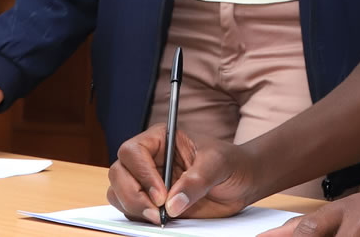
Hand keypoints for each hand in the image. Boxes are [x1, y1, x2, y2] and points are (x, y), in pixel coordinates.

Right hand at [107, 124, 259, 224]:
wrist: (241, 183)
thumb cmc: (231, 164)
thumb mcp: (218, 165)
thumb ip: (197, 181)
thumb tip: (172, 204)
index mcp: (160, 139)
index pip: (133, 151)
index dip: (142, 173)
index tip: (161, 194)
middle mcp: (148, 159)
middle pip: (119, 173)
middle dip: (133, 195)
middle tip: (157, 212)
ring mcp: (146, 181)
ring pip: (118, 192)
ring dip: (133, 208)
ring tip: (159, 217)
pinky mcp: (150, 202)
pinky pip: (129, 209)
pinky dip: (137, 217)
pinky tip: (159, 219)